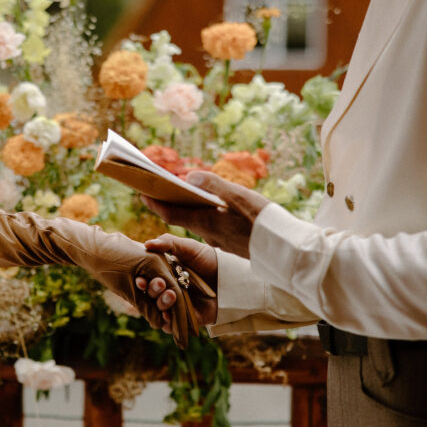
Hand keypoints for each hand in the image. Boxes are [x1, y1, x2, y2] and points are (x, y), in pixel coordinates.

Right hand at [135, 234, 217, 333]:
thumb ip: (168, 242)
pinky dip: (167, 323)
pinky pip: (171, 326)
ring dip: (160, 304)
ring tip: (171, 296)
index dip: (141, 282)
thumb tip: (147, 244)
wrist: (231, 276)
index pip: (146, 281)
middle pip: (151, 296)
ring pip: (159, 311)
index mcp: (165, 275)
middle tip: (160, 284)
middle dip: (152, 291)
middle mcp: (168, 291)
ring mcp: (177, 306)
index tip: (139, 280)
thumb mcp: (189, 247)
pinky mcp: (187, 319)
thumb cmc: (209, 260)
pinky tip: (168, 315)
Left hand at [141, 171, 270, 258]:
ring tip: (183, 194)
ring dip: (187, 210)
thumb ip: (214, 184)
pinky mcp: (232, 244)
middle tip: (159, 189)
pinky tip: (213, 209)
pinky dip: (205, 217)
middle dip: (169, 204)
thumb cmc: (262, 221)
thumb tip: (188, 176)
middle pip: (181, 218)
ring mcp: (220, 241)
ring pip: (197, 224)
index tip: (141, 193)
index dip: (154, 203)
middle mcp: (209, 235)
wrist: (284, 250)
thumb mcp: (239, 196)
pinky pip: (212, 229)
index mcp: (206, 222)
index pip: (170, 213)